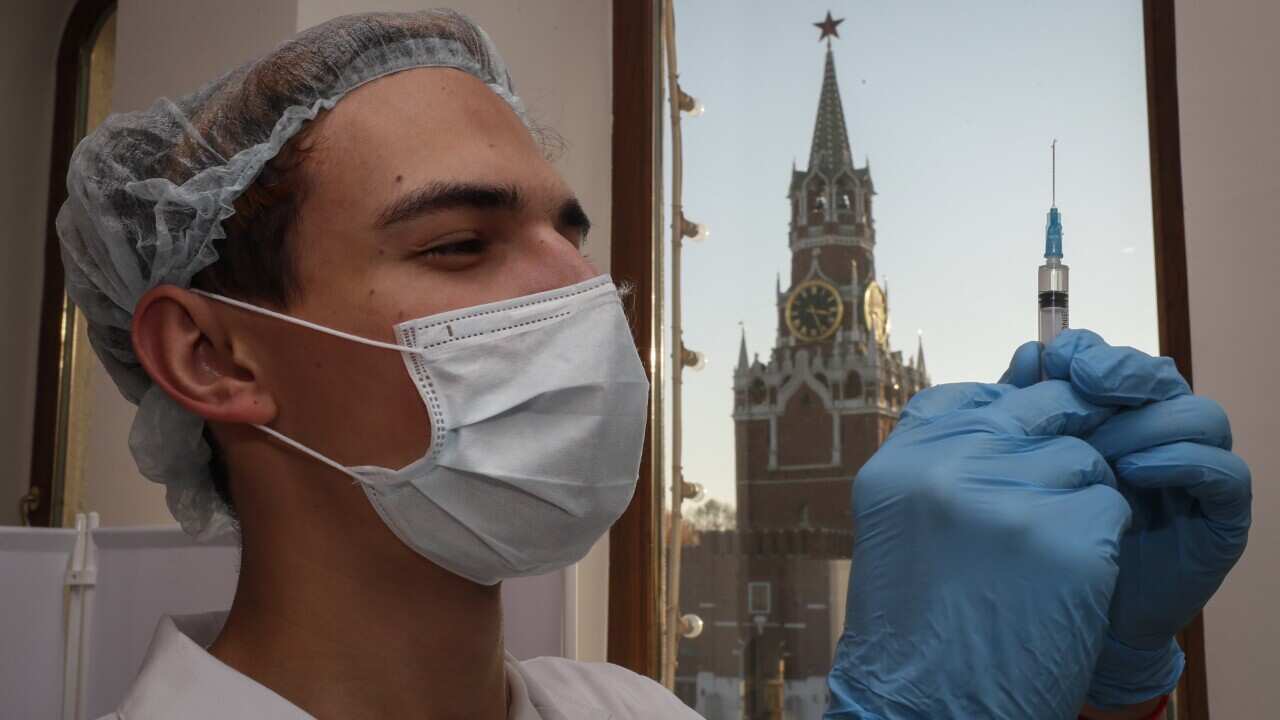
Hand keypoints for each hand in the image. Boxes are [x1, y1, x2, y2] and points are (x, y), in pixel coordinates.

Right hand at [826, 379, 1129, 718]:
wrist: (925, 704)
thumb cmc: (918, 615)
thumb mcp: (908, 516)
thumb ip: (957, 441)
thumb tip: (1034, 360)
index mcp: (902, 456)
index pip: (981, 393)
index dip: (1013, 425)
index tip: (1005, 467)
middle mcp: (947, 465)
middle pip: (1041, 409)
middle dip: (1058, 447)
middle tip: (1043, 503)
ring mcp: (1008, 499)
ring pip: (1084, 460)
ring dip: (1078, 503)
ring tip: (1037, 558)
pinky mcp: (1064, 540)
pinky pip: (1109, 507)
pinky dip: (1099, 542)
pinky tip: (1061, 580)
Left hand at [1002, 331, 1251, 707]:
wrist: (1072, 613)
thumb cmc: (1047, 532)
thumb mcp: (1028, 466)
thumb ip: (1026, 412)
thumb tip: (1029, 353)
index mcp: (1114, 414)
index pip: (1114, 360)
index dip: (1088, 350)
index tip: (1053, 359)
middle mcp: (1161, 434)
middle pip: (1161, 377)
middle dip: (1122, 370)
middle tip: (1083, 379)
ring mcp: (1197, 471)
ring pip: (1198, 416)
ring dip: (1146, 423)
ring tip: (1100, 448)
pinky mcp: (1223, 514)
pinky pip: (1224, 471)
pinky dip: (1181, 461)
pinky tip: (1132, 472)